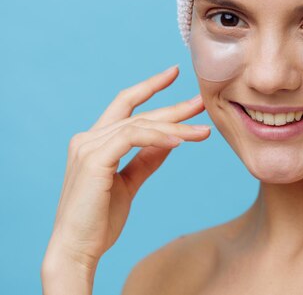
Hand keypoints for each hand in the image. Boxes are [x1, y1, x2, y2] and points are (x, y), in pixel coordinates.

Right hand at [43, 64, 210, 273]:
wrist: (78, 249)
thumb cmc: (100, 219)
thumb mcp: (130, 182)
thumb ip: (146, 159)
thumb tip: (170, 140)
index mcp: (94, 141)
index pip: (125, 104)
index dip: (149, 87)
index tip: (174, 74)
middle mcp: (88, 138)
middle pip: (139, 113)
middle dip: (173, 107)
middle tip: (202, 102)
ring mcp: (88, 146)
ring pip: (141, 125)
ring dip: (176, 127)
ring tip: (203, 131)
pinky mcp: (94, 158)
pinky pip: (133, 137)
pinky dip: (158, 138)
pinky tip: (180, 141)